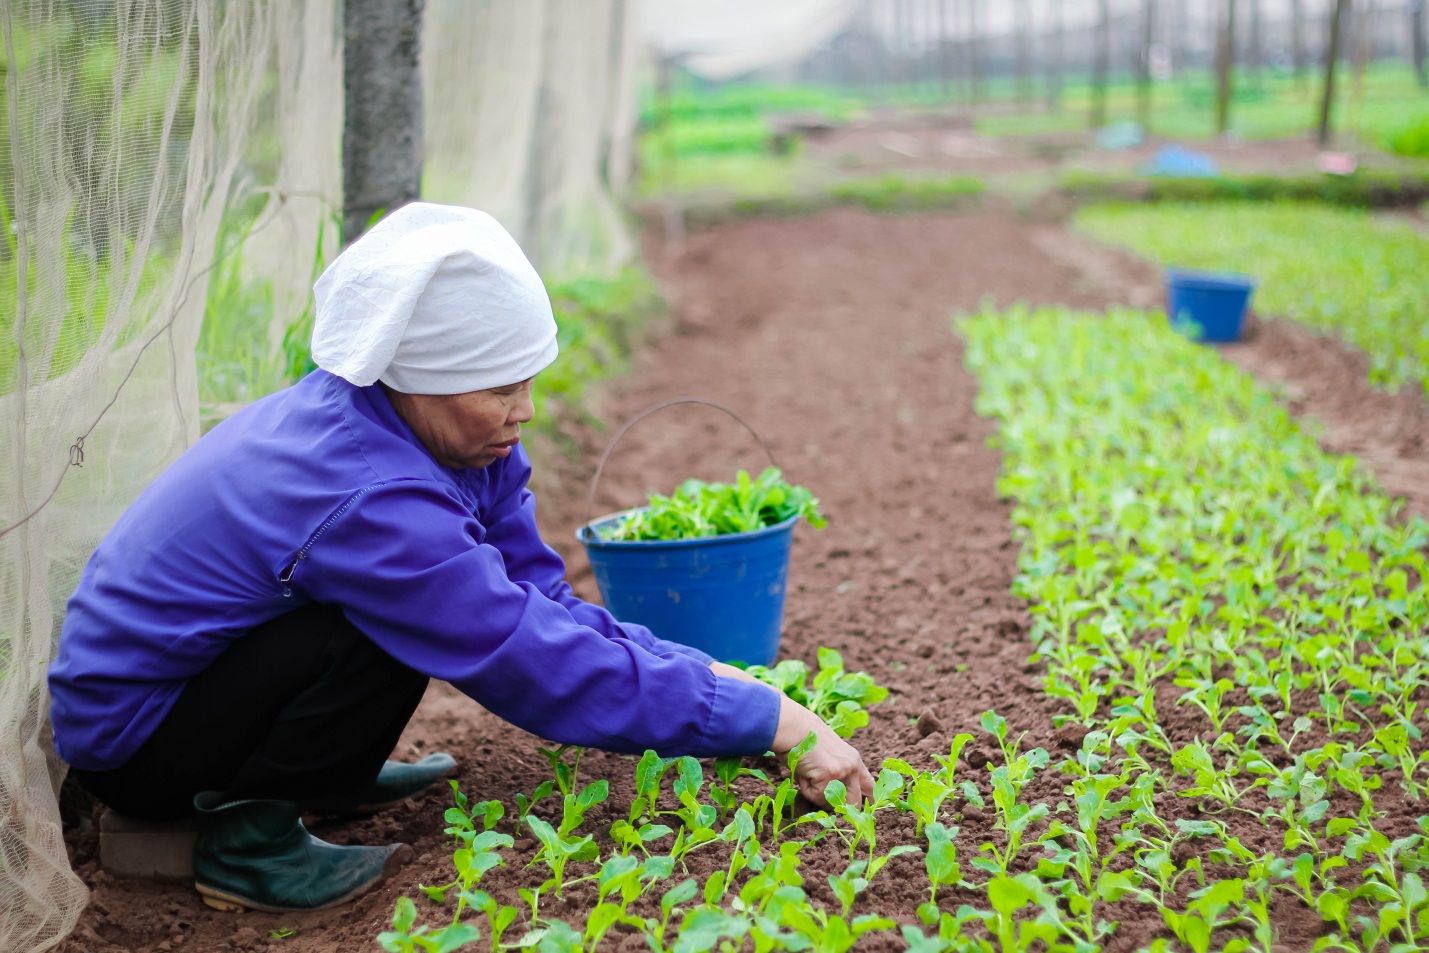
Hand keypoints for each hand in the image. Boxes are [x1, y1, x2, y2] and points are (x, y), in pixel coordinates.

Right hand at [709, 661, 873, 807]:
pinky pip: (817, 797)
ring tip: (810, 778)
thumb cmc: (805, 739)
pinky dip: (807, 790)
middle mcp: (852, 766)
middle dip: (840, 807)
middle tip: (825, 802)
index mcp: (854, 760)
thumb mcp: (829, 755)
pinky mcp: (828, 775)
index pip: (869, 786)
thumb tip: (836, 800)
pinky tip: (804, 773)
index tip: (861, 810)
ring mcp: (842, 771)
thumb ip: (838, 774)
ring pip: (834, 802)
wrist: (794, 726)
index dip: (866, 801)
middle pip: (854, 802)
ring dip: (820, 797)